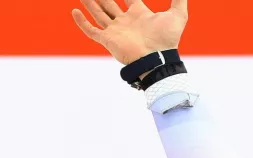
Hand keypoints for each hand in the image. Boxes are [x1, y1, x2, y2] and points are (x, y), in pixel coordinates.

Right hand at [72, 0, 188, 64]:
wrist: (157, 58)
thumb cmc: (167, 39)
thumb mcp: (178, 14)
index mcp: (140, 14)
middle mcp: (126, 21)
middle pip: (110, 4)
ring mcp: (116, 30)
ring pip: (98, 13)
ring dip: (90, 3)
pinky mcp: (108, 40)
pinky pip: (91, 31)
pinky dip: (82, 22)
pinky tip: (74, 11)